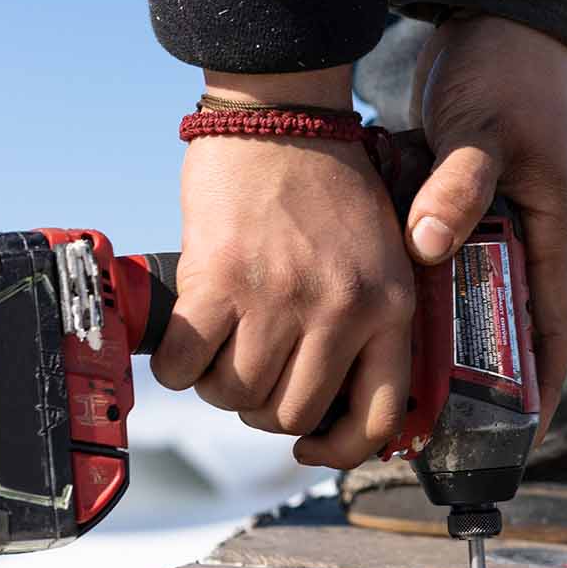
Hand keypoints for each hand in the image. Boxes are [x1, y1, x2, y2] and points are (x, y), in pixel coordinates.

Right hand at [155, 67, 413, 470]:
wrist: (281, 116)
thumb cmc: (330, 185)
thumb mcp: (384, 253)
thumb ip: (369, 319)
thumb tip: (328, 398)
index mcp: (389, 307)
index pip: (375, 417)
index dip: (337, 451)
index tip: (308, 448)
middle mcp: (340, 310)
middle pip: (289, 415)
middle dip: (261, 408)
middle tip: (250, 373)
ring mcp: (279, 297)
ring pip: (235, 396)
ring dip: (217, 386)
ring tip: (219, 349)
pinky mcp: (220, 279)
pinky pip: (186, 365)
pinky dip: (176, 366)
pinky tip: (182, 341)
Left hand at [407, 13, 566, 442]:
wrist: (494, 13)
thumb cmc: (507, 69)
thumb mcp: (484, 127)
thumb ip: (460, 185)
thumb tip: (428, 248)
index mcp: (545, 232)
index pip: (551, 332)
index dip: (538, 390)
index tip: (514, 442)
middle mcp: (517, 238)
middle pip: (496, 328)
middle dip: (464, 380)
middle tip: (415, 426)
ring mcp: (480, 221)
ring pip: (455, 298)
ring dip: (422, 334)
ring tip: (373, 381)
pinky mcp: (448, 200)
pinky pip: (426, 260)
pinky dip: (399, 282)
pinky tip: (357, 304)